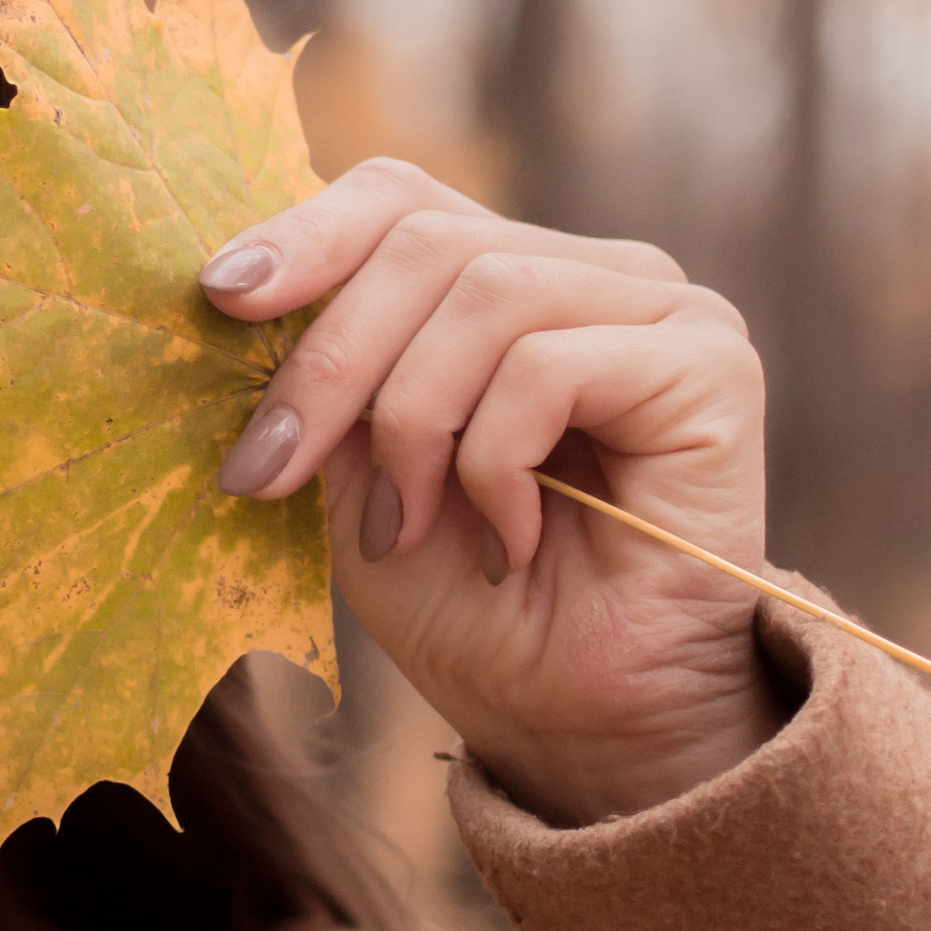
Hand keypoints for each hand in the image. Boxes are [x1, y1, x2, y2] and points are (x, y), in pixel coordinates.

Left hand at [200, 158, 782, 824]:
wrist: (587, 731)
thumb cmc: (479, 616)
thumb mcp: (361, 482)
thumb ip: (332, 382)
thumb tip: (246, 290)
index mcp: (512, 284)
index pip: (402, 199)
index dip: (306, 232)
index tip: (220, 296)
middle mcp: (594, 276)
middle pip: (427, 238)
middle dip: (333, 361)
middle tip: (275, 472)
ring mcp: (663, 310)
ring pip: (484, 291)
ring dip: (413, 424)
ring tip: (411, 527)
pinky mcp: (710, 365)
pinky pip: (551, 362)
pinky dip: (496, 461)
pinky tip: (508, 540)